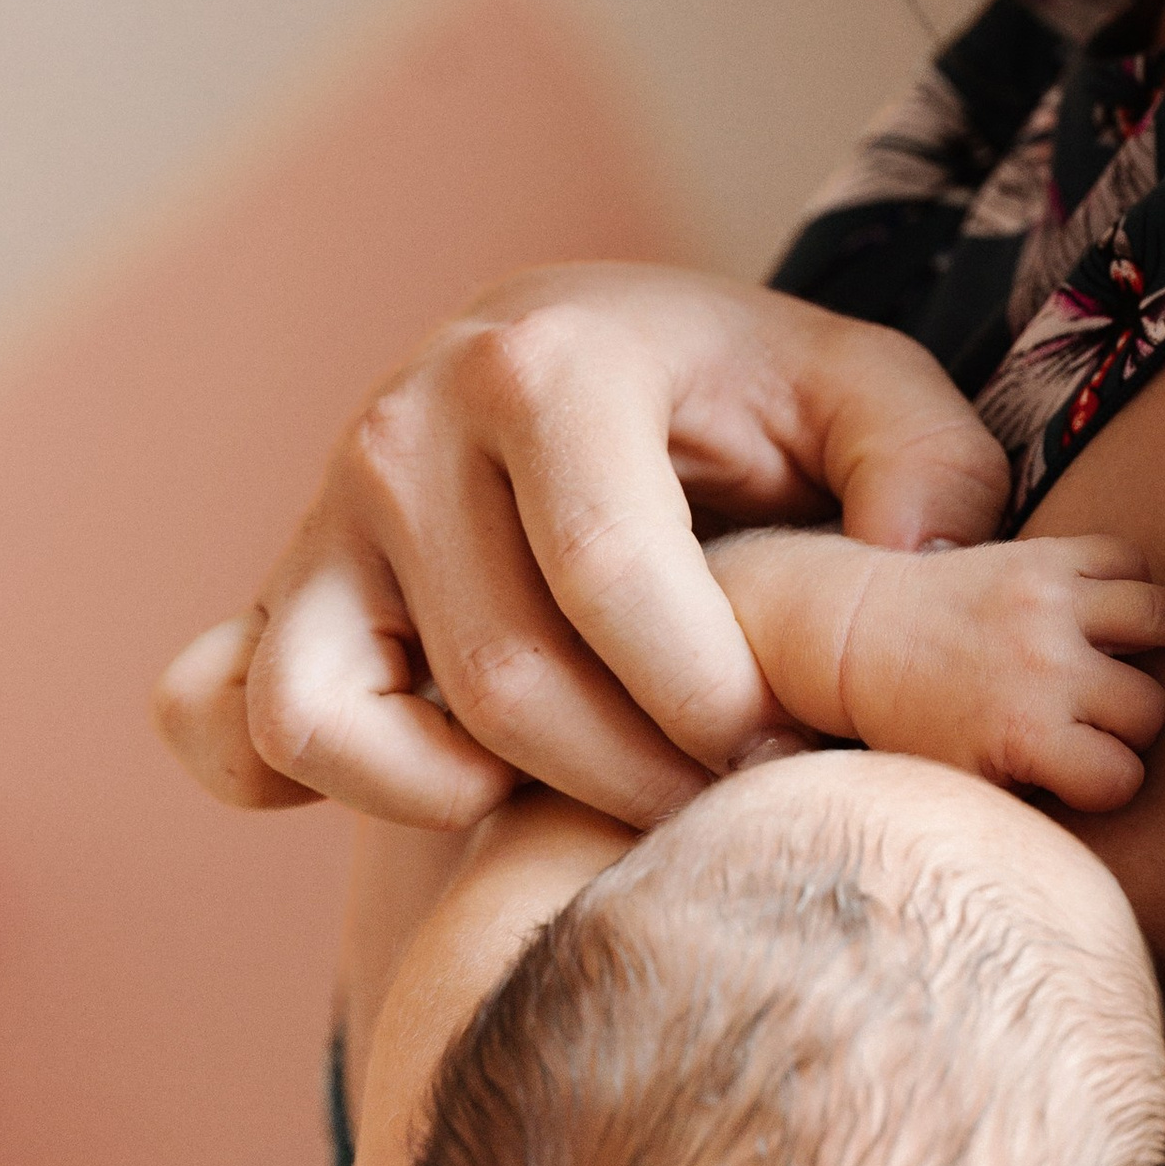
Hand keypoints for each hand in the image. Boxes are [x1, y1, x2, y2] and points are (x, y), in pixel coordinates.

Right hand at [154, 265, 1008, 831]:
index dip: (713, 702)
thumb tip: (919, 566)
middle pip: (504, 682)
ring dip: (495, 801)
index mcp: (544, 364)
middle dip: (637, 777)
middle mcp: (400, 428)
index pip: (610, 580)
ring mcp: (319, 519)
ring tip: (611, 783)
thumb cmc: (741, 404)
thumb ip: (926, 467)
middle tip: (732, 798)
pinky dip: (325, 785)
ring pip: (357, 728)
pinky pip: (238, 730)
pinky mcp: (275, 598)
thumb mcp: (856, 395)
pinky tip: (454, 782)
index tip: (794, 747)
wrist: (597, 369)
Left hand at [835, 533, 1164, 811]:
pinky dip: (1136, 579)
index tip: (1087, 776)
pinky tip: (1129, 604)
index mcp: (1024, 731)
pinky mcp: (1045, 555)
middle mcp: (1045, 664)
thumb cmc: (913, 721)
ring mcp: (1049, 601)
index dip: (1110, 784)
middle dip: (1133, 724)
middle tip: (1103, 721)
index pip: (1122, 778)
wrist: (858, 632)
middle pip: (1149, 708)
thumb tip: (1091, 846)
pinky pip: (1127, 557)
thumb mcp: (961, 785)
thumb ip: (1029, 805)